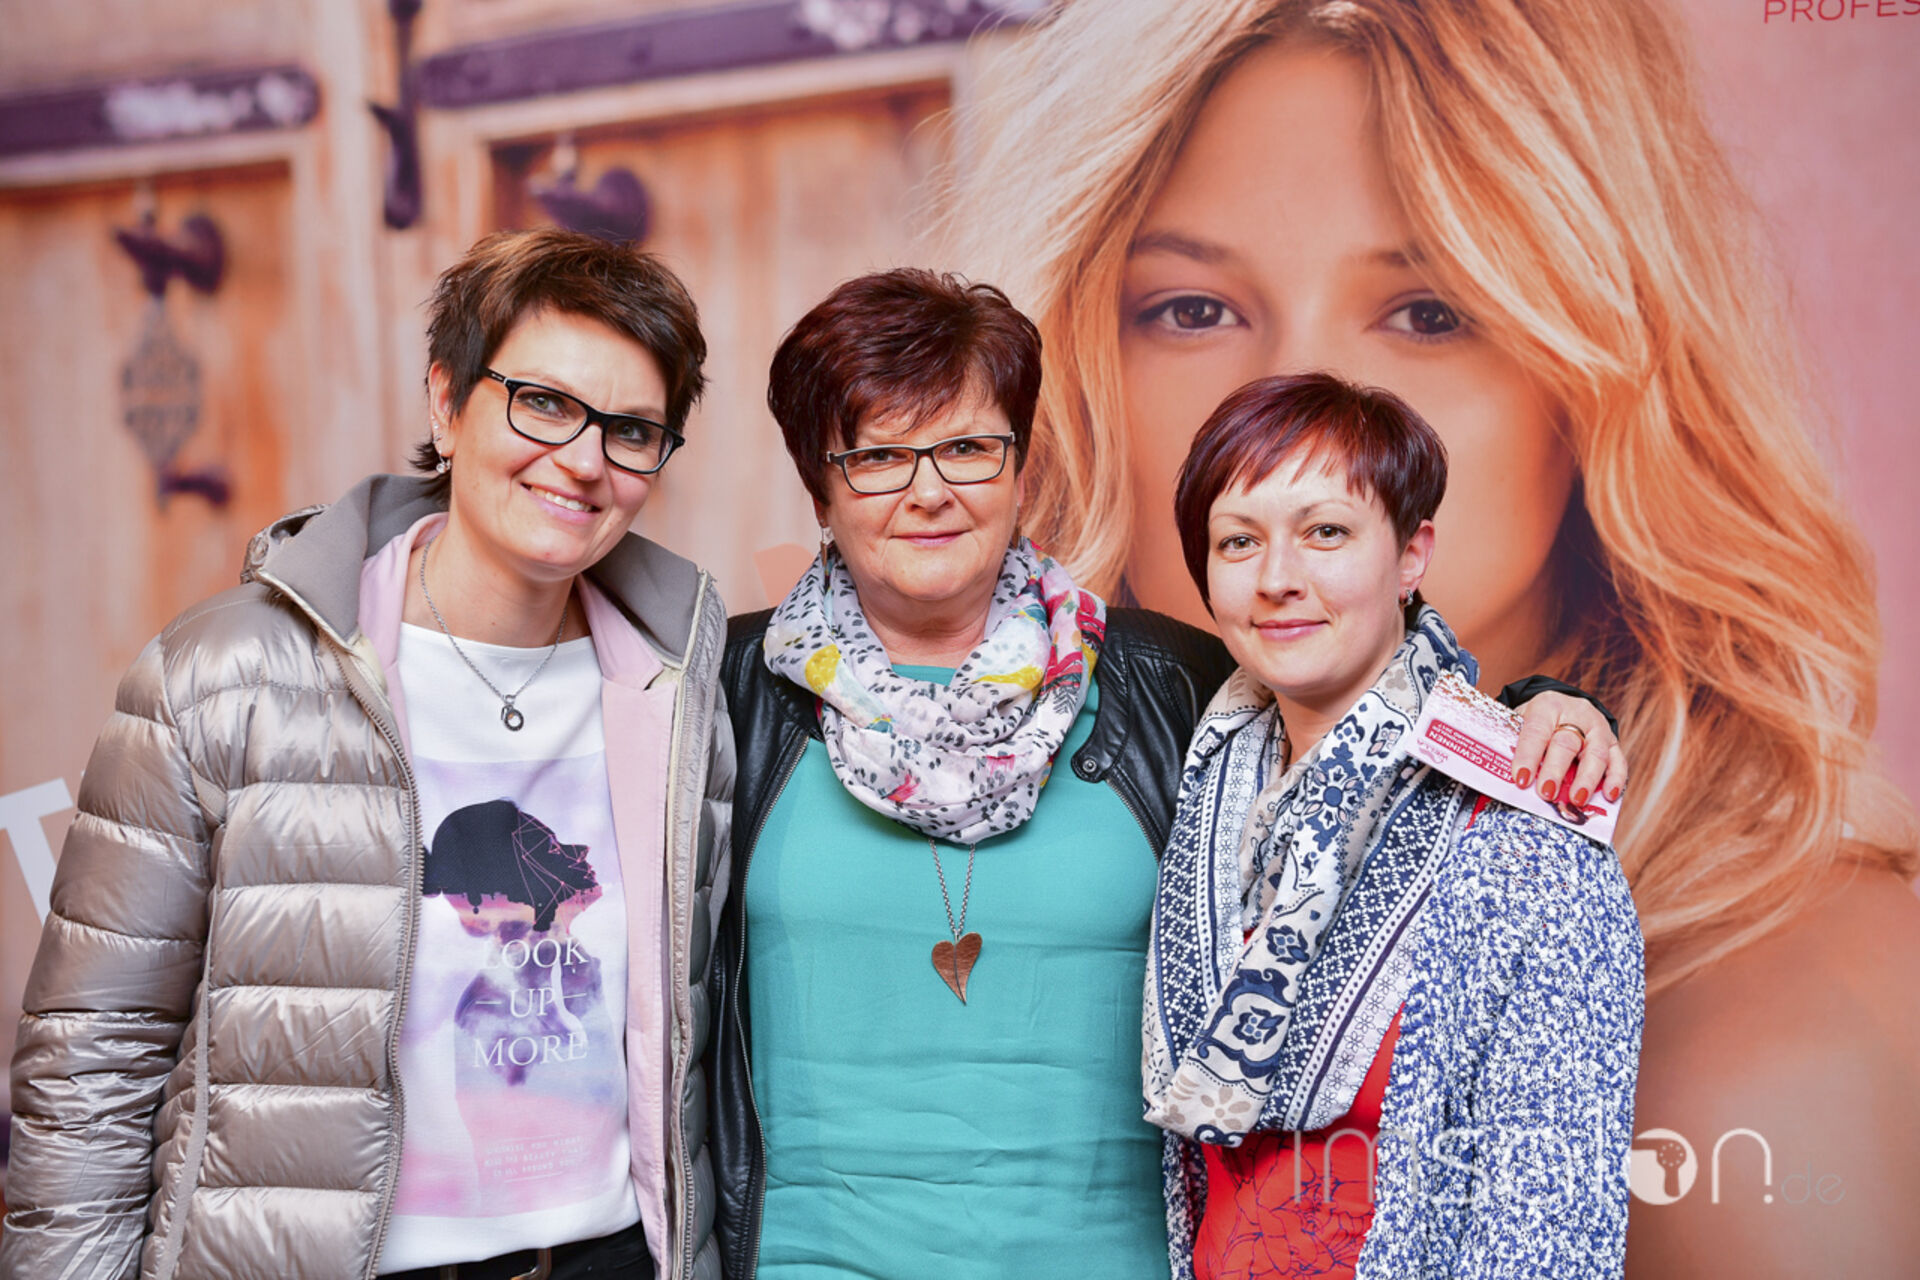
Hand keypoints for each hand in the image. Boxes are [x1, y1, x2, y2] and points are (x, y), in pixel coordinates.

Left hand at [1510, 691, 1626, 809]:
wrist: (1562, 708)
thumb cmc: (1537, 723)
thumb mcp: (1519, 725)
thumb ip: (1513, 748)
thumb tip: (1505, 785)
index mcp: (1546, 707)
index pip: (1537, 731)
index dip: (1528, 756)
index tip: (1521, 779)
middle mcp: (1576, 714)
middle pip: (1567, 744)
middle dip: (1555, 770)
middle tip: (1546, 793)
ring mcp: (1598, 729)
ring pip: (1596, 754)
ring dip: (1586, 780)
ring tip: (1576, 800)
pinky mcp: (1613, 743)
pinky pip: (1618, 762)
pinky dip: (1615, 780)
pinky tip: (1609, 796)